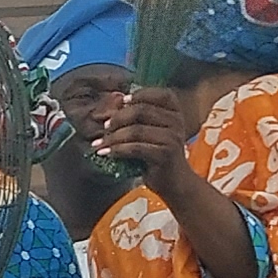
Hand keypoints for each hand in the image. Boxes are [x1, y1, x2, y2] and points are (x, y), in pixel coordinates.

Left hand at [89, 84, 202, 199]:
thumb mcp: (150, 132)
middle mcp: (177, 121)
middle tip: (105, 127)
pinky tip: (105, 153)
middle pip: (141, 110)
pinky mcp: (165, 154)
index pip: (159, 94)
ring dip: (113, 137)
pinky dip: (117, 150)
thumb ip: (137, 116)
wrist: (176, 182)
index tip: (121, 102)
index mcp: (175, 111)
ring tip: (100, 144)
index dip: (138, 95)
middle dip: (118, 118)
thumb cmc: (159, 155)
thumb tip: (115, 99)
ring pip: (136, 130)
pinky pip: (135, 148)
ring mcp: (172, 137)